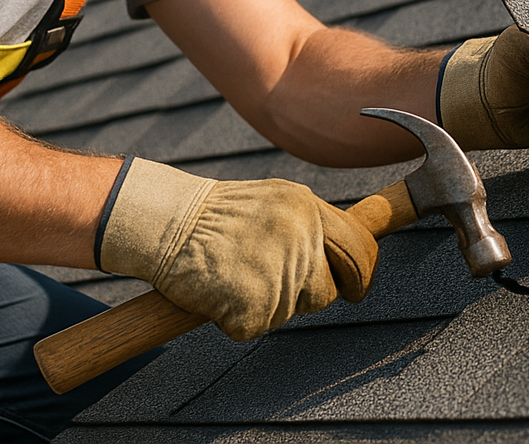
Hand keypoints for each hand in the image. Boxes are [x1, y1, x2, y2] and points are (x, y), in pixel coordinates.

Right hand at [96, 158, 377, 340]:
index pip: (359, 246)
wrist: (166, 223)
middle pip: (330, 288)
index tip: (357, 285)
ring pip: (294, 310)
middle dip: (316, 293)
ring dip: (272, 303)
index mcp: (306, 208)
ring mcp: (279, 275)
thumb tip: (343, 251)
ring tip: (239, 276)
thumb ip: (309, 224)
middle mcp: (300, 238)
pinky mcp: (255, 307)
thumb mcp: (273, 201)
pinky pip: (259, 326)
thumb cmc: (214, 216)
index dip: (362, 272)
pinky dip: (239, 317)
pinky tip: (220, 291)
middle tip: (286, 288)